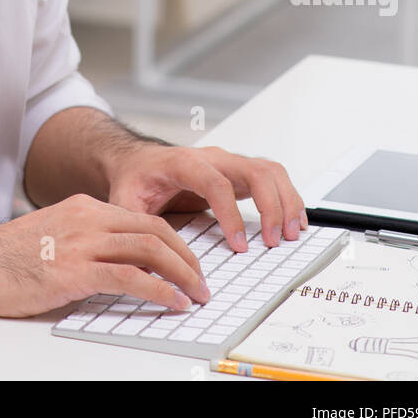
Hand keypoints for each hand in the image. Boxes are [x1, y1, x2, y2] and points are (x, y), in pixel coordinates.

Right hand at [0, 193, 210, 318]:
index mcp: (82, 208)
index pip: (142, 218)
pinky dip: (160, 291)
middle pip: (154, 229)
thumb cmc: (2, 262)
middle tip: (203, 281)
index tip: (189, 262)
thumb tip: (116, 269)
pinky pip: (130, 277)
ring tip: (198, 294)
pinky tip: (173, 303)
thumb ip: (83, 244)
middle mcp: (86, 218)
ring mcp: (80, 241)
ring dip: (182, 274)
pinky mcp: (74, 270)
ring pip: (149, 249)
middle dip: (187, 256)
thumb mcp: (51, 241)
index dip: (174, 241)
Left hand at [107, 144, 308, 252]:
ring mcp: (228, 163)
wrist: (138, 160)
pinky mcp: (238, 174)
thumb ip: (133, 225)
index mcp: (183, 163)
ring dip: (285, 200)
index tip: (239, 245)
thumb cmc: (135, 178)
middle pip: (253, 171)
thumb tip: (144, 259)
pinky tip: (293, 221)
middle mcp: (211, 158)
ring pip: (268, 171)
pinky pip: (271, 178)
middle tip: (274, 241)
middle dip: (270, 206)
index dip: (230, 214)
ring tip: (291, 233)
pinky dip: (287, 197)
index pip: (215, 183)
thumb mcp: (124, 200)